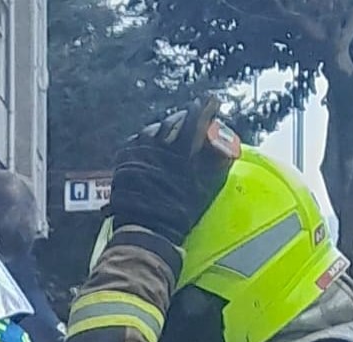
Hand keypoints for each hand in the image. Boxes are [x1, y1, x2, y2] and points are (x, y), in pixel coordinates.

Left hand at [106, 104, 234, 246]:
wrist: (146, 229)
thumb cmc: (180, 211)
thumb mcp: (206, 187)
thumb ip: (218, 163)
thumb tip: (228, 147)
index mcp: (182, 148)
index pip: (196, 118)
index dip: (206, 107)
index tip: (212, 101)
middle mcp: (159, 143)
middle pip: (174, 120)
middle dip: (185, 118)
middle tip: (193, 120)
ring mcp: (139, 149)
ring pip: (155, 128)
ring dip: (166, 129)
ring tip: (172, 136)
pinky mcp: (124, 156)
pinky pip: (138, 140)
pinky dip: (148, 141)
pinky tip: (152, 148)